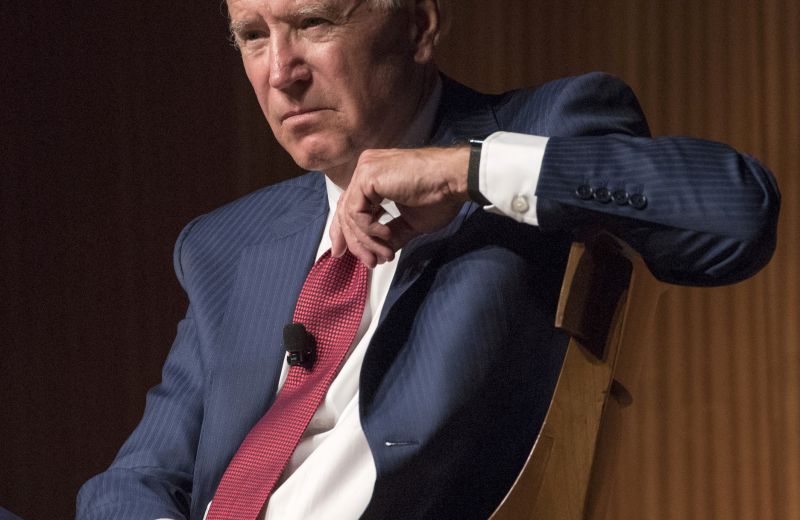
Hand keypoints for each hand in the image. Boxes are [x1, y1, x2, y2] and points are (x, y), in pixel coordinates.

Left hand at [330, 146, 469, 266]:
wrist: (453, 180)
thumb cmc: (439, 196)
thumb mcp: (410, 222)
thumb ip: (392, 235)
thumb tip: (380, 255)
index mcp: (374, 176)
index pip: (350, 206)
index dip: (347, 233)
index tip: (347, 254)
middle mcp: (365, 169)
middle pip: (346, 212)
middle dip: (355, 242)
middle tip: (370, 263)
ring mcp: (364, 170)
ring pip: (350, 215)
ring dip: (366, 240)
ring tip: (385, 254)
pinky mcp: (367, 176)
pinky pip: (356, 212)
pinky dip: (369, 229)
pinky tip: (386, 234)